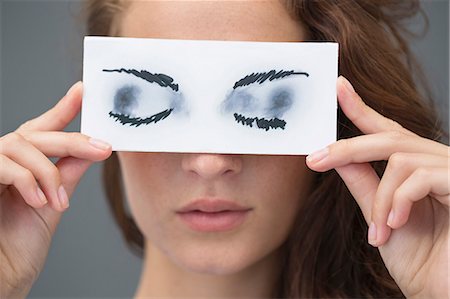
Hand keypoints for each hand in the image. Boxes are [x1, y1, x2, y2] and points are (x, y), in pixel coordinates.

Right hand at [0, 82, 111, 297]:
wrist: (3, 275)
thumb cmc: (20, 242)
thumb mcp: (54, 202)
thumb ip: (68, 172)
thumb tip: (94, 148)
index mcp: (23, 163)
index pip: (43, 129)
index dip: (63, 108)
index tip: (83, 91)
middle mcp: (3, 159)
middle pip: (37, 134)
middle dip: (73, 140)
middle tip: (103, 148)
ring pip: (22, 146)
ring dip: (47, 173)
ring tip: (58, 202)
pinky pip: (3, 165)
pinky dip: (27, 180)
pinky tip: (39, 201)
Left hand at [306, 76, 448, 298]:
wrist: (444, 292)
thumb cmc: (420, 258)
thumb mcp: (379, 216)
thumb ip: (362, 183)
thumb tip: (335, 156)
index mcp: (416, 169)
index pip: (387, 131)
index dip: (361, 108)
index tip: (338, 87)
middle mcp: (436, 163)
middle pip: (389, 138)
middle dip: (347, 147)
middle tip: (315, 160)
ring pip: (400, 159)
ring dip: (380, 199)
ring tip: (377, 231)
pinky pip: (420, 176)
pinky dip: (399, 200)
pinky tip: (395, 225)